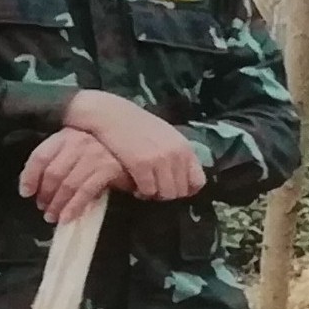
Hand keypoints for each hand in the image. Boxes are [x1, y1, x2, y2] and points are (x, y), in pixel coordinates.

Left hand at [19, 129, 123, 222]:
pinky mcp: (108, 168)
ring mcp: (94, 154)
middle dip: (45, 194)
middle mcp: (78, 142)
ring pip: (67, 184)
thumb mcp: (82, 148)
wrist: (142, 148)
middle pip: (52, 172)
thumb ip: (64, 160)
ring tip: (53, 217)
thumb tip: (43, 186)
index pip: (40, 156)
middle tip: (43, 208)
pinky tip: (68, 217)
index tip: (26, 193)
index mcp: (66, 135)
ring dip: (57, 204)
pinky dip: (74, 206)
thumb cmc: (109, 151)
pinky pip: (85, 191)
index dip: (29, 176)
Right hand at [64, 90, 203, 200]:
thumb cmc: (137, 125)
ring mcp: (159, 160)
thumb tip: (182, 178)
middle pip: (181, 191)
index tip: (173, 188)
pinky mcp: (141, 165)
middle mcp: (176, 155)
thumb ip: (177, 154)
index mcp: (185, 147)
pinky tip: (135, 187)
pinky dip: (141, 192)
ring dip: (154, 195)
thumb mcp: (166, 136)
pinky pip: (148, 191)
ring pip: (166, 194)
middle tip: (154, 189)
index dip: (186, 189)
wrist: (111, 114)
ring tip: (144, 188)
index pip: (198, 181)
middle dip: (167, 194)